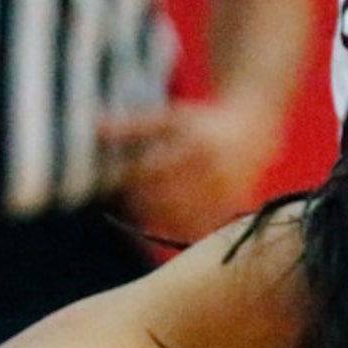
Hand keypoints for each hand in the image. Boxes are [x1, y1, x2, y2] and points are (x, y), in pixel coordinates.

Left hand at [100, 99, 276, 244]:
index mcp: (194, 146)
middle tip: (129, 204)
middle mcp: (213, 171)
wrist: (253, 131)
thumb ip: (132, 126)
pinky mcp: (232, 209)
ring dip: (160, 221)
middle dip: (142, 206)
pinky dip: (182, 228)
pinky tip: (170, 222)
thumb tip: (93, 126)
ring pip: (182, 220)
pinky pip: (200, 228)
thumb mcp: (169, 119)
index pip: (150, 173)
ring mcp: (225, 193)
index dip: (129, 182)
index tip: (115, 184)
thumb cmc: (203, 122)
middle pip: (165, 201)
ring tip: (146, 215)